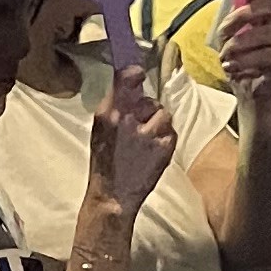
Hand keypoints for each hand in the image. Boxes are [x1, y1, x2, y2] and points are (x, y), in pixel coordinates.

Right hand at [83, 63, 176, 223]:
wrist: (112, 196)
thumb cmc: (104, 164)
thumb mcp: (99, 130)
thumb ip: (114, 107)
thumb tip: (129, 85)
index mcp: (108, 114)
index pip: (126, 79)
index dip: (135, 74)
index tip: (138, 74)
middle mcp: (128, 120)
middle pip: (149, 99)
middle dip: (147, 110)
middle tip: (139, 126)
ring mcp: (148, 134)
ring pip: (163, 114)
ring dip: (158, 124)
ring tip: (148, 140)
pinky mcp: (164, 148)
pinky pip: (172, 131)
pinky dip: (165, 138)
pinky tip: (154, 150)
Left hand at [214, 0, 270, 99]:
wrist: (249, 88)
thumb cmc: (240, 58)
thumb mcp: (231, 34)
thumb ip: (234, 15)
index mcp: (268, 11)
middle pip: (268, 6)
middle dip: (239, 17)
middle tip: (225, 34)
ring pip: (262, 33)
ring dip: (236, 46)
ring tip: (225, 57)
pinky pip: (263, 55)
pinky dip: (242, 62)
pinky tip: (233, 67)